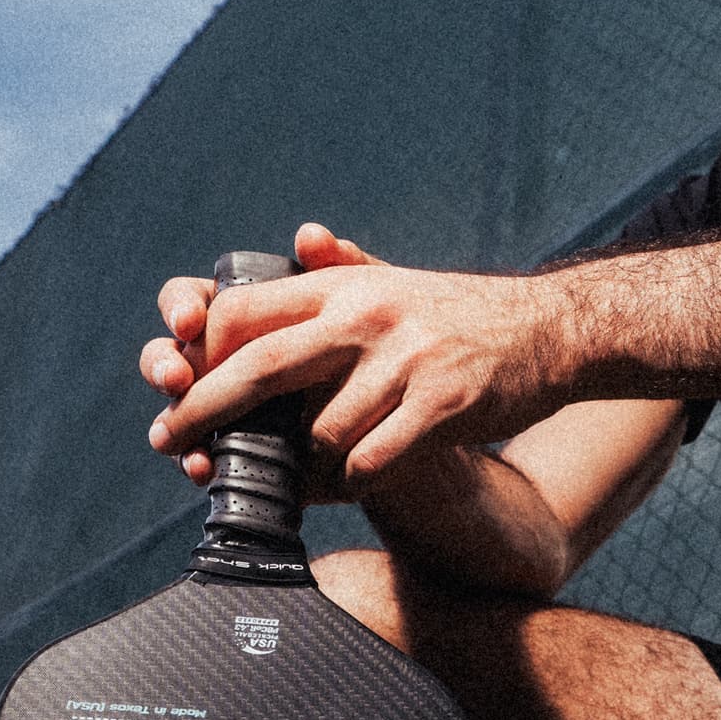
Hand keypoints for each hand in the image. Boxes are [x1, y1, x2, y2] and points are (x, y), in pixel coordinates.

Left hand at [142, 221, 563, 487]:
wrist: (551, 332)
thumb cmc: (462, 316)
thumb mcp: (397, 281)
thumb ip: (343, 267)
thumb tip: (300, 239)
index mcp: (344, 287)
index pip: (246, 312)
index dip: (201, 352)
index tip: (177, 383)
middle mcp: (367, 317)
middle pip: (261, 368)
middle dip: (205, 409)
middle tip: (169, 441)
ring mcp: (405, 362)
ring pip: (320, 431)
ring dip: (305, 463)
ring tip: (304, 473)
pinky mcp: (442, 405)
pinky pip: (374, 460)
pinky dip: (357, 480)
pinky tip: (359, 480)